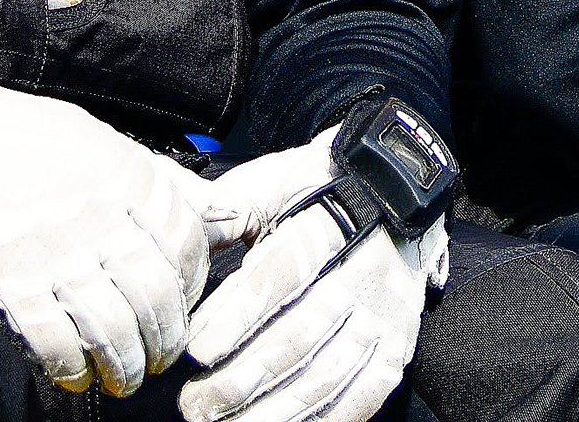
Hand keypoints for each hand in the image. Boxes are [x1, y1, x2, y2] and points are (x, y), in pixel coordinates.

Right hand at [0, 18, 207, 395]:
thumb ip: (162, 180)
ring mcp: (53, 247)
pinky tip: (75, 375)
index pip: (185, 243)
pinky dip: (70, 368)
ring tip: (125, 379)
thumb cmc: (28, 137)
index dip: (194, 285)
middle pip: (155, 296)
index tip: (183, 306)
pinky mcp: (9, 276)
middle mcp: (98, 212)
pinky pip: (53, 340)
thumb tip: (225, 215)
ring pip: (111, 327)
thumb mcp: (104, 141)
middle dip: (165, 340)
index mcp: (126, 174)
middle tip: (159, 358)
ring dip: (125, 366)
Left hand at [181, 129, 451, 421]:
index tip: (196, 350)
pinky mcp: (397, 347)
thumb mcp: (276, 180)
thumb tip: (181, 235)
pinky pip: (363, 396)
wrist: (396, 193)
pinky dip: (323, 419)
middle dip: (242, 378)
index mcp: (330, 225)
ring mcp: (384, 316)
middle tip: (195, 404)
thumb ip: (230, 208)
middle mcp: (364, 273)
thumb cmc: (320, 187)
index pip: (280, 277)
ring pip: (327, 375)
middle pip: (300, 337)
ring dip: (273, 409)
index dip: (237, 317)